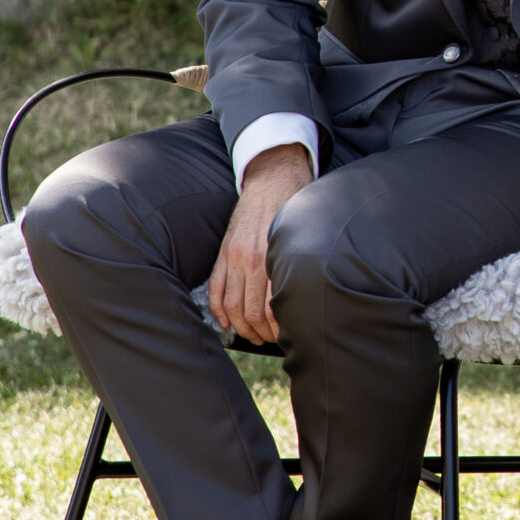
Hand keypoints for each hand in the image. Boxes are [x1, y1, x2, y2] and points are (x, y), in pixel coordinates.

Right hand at [208, 143, 311, 344]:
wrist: (275, 179)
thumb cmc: (295, 210)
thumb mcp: (301, 238)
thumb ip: (297, 268)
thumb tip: (303, 303)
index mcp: (273, 258)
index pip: (273, 308)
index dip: (279, 329)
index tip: (287, 337)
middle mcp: (251, 260)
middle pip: (251, 312)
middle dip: (262, 333)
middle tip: (272, 340)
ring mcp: (233, 257)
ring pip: (232, 307)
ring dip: (242, 327)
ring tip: (254, 336)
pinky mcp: (223, 254)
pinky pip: (216, 290)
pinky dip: (218, 311)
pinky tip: (227, 324)